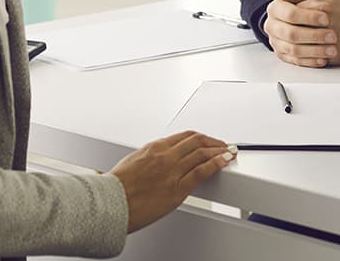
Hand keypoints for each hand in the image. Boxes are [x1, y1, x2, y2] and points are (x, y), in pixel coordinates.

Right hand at [109, 130, 235, 232]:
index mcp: (155, 147)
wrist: (110, 203)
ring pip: (202, 154)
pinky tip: (225, 161)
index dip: (200, 137)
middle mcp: (166, 155)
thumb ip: (150, 158)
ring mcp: (173, 171)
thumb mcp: (132, 162)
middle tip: (222, 144)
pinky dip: (216, 163)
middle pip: (197, 141)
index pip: (184, 136)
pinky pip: (202, 171)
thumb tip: (157, 160)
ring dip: (219, 151)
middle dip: (213, 141)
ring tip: (229, 152)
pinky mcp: (177, 188)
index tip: (207, 139)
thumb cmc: (116, 187)